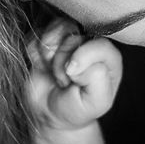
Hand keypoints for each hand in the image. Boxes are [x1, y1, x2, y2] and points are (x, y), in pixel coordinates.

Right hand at [27, 17, 122, 133]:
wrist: (51, 114)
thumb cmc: (78, 107)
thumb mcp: (97, 101)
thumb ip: (97, 78)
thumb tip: (76, 59)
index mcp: (109, 57)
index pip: (100, 43)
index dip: (82, 57)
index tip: (72, 76)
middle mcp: (90, 43)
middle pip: (74, 35)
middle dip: (62, 60)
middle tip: (63, 80)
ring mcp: (68, 38)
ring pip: (56, 28)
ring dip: (48, 54)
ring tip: (53, 72)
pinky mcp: (48, 38)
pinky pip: (37, 34)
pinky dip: (35, 54)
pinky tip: (43, 67)